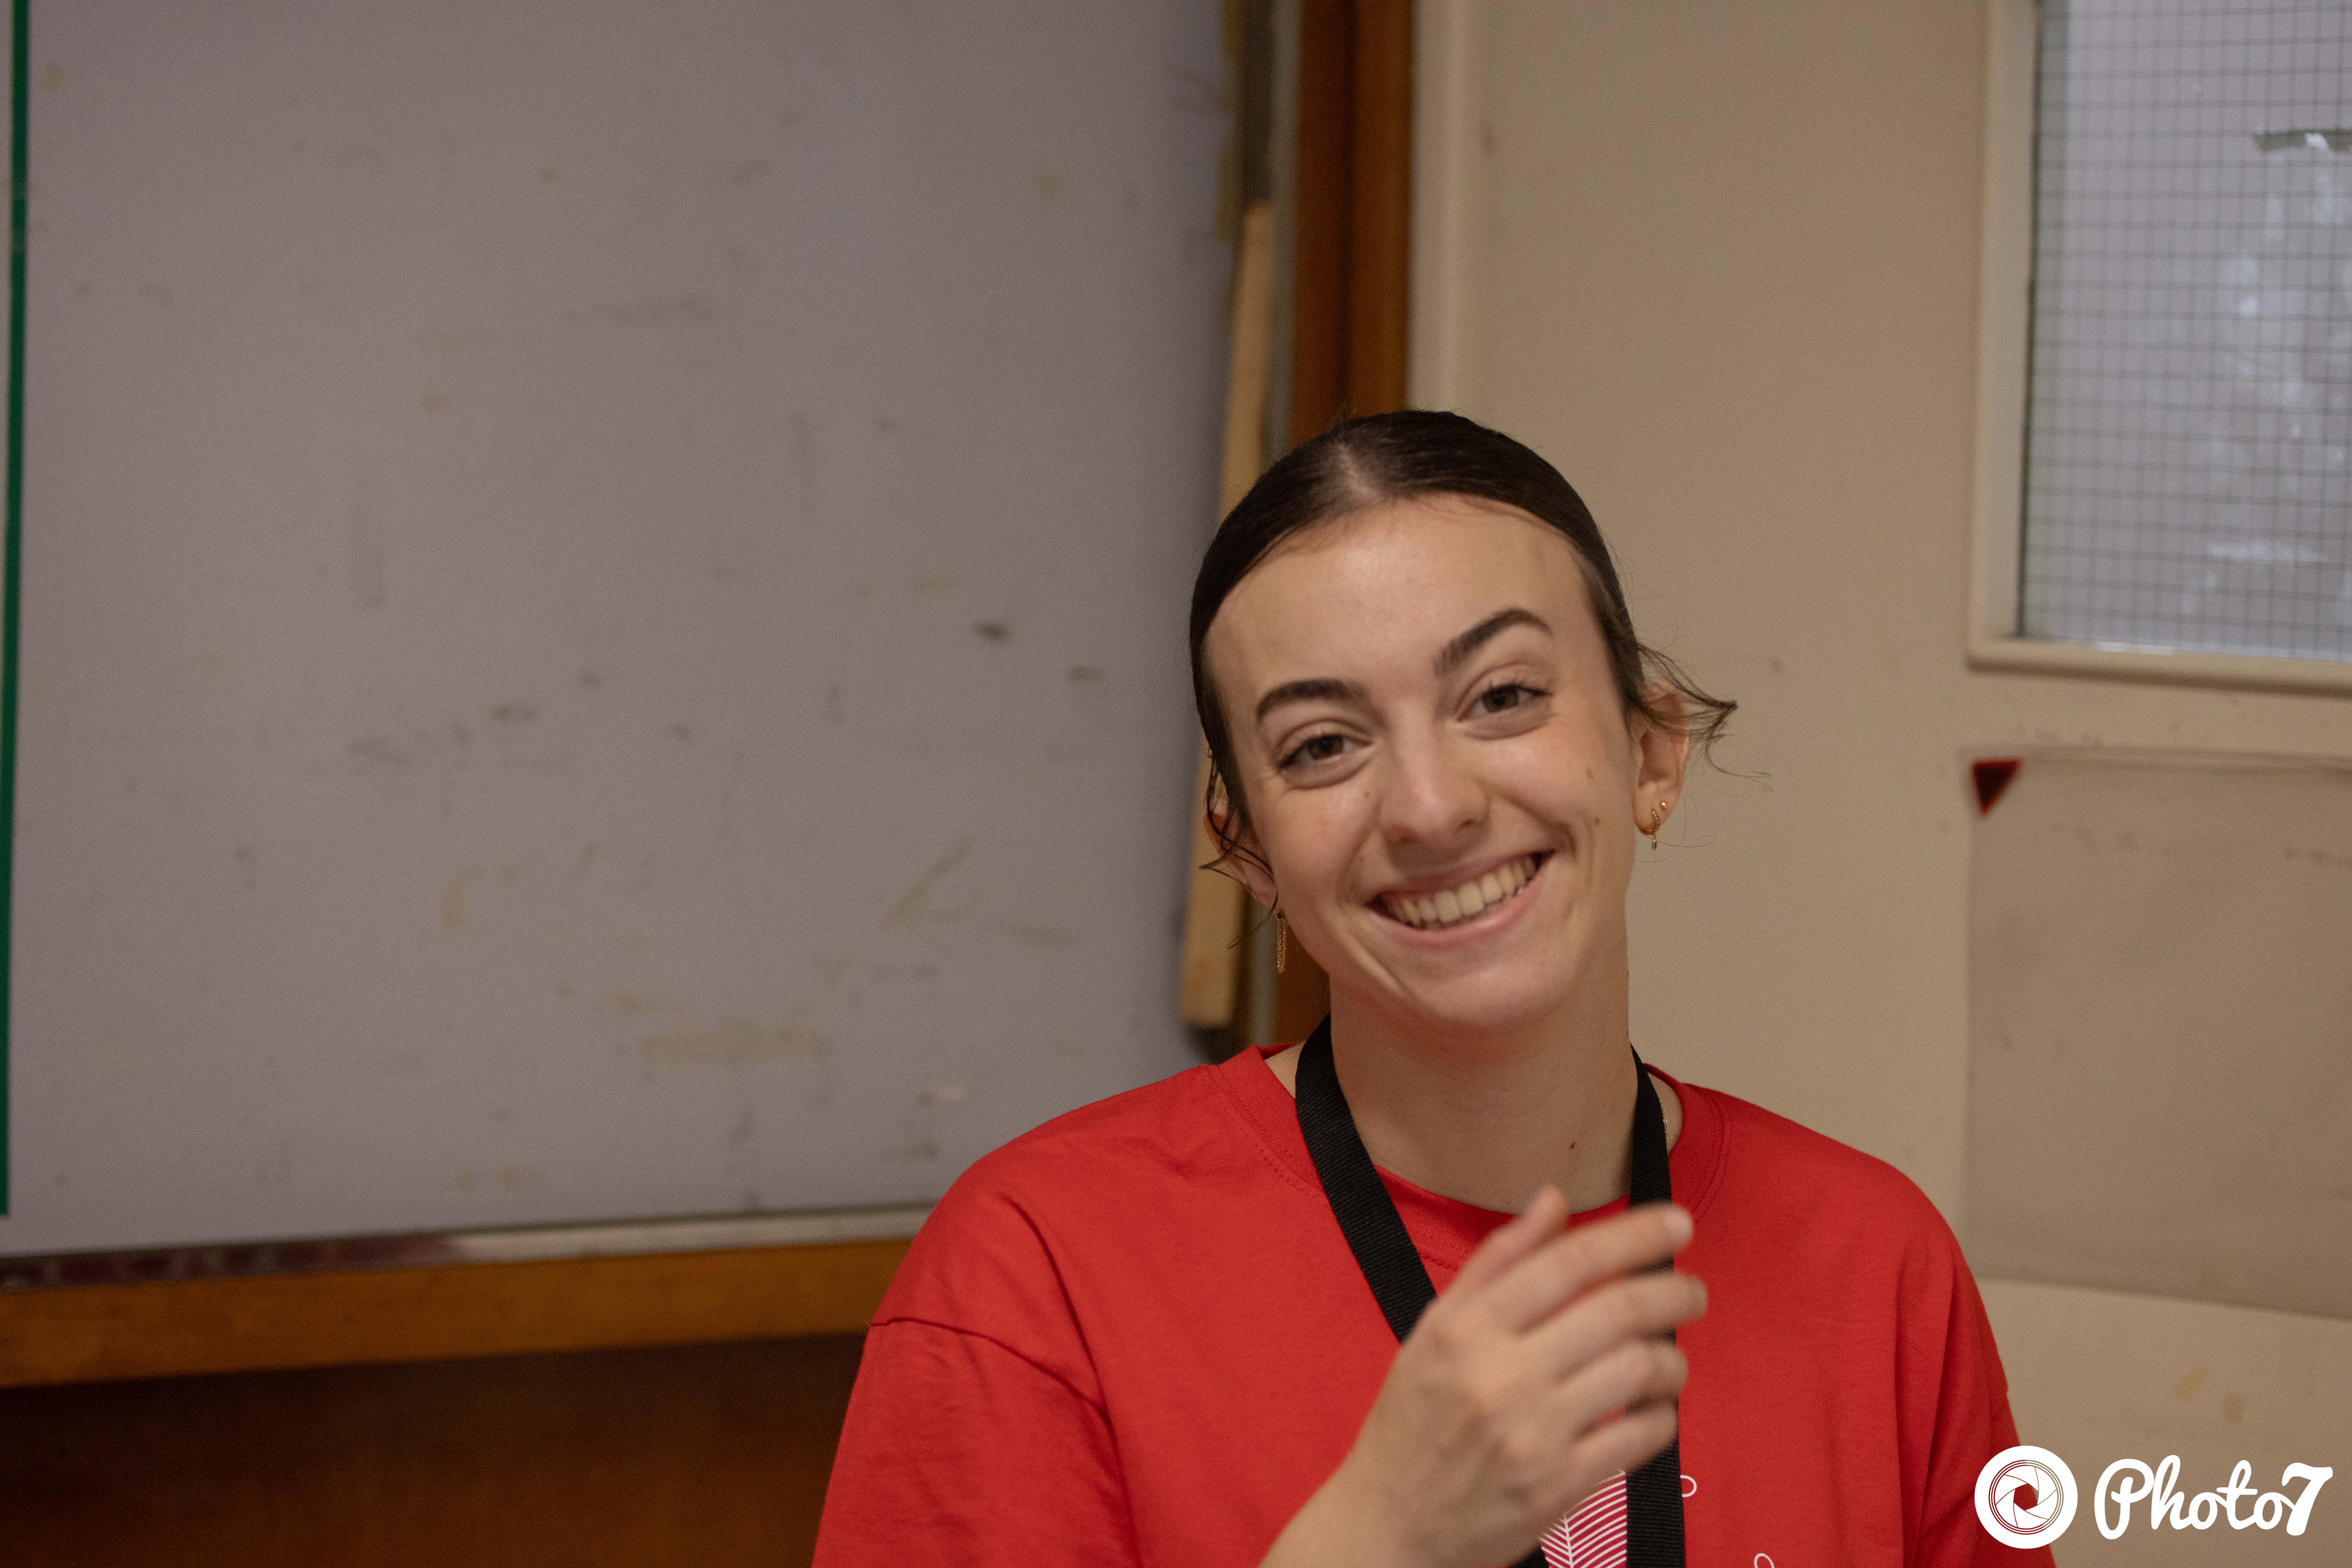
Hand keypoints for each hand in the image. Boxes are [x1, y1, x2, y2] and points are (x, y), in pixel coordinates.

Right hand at [1262, 1194, 1702, 1567]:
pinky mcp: (1561, 1487)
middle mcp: (1499, 1375)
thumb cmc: (1412, 1420)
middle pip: (1616, 1311)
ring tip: (1669, 1354)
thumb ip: (1495, 1262)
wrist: (1390, 1526)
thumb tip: (1553, 1200)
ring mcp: (1534, 1434)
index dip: (1633, 1235)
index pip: (1568, 1263)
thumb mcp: (1434, 1330)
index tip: (1678, 1221)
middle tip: (1693, 1288)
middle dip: (1673, 1290)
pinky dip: (1662, 1414)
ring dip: (1672, 1356)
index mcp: (1464, 1329)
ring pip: (1639, 1371)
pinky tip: (1651, 1407)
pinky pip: (1641, 1437)